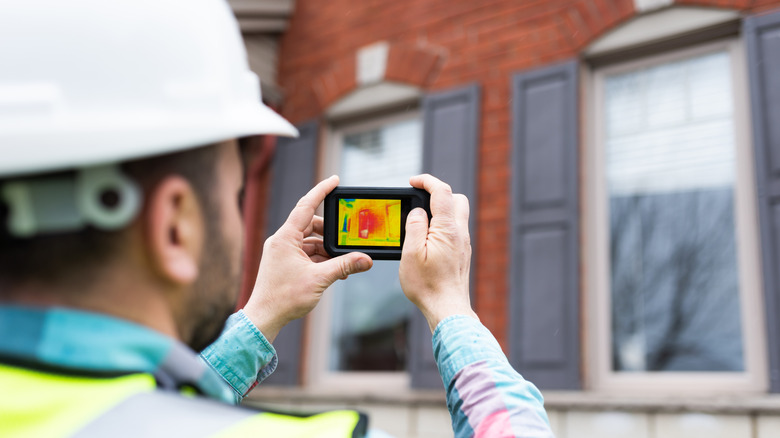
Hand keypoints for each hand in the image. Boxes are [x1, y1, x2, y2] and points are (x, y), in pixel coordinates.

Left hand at [243, 175, 372, 341]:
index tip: (334, 180)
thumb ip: (344, 266)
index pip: (306, 206)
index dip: (321, 191)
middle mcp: (282, 241)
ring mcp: (283, 252)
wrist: (264, 318)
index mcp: (285, 237)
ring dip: (328, 249)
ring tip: (343, 262)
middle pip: (311, 224)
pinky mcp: (285, 263)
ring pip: (311, 241)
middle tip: (348, 237)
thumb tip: (366, 259)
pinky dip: (321, 259)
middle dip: (331, 231)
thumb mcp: (319, 279)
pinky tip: (334, 270)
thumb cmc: (283, 298)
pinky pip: (307, 253)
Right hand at [399, 174, 477, 332]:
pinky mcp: (462, 254)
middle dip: (438, 193)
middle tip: (418, 199)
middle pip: (456, 198)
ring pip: (457, 215)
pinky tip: (427, 239)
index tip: (413, 181)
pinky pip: (455, 230)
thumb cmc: (427, 285)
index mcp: (448, 229)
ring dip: (440, 211)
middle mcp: (460, 233)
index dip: (427, 181)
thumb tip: (418, 211)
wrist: (448, 309)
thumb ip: (414, 227)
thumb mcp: (411, 254)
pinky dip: (442, 226)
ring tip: (419, 222)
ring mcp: (463, 244)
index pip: (442, 192)